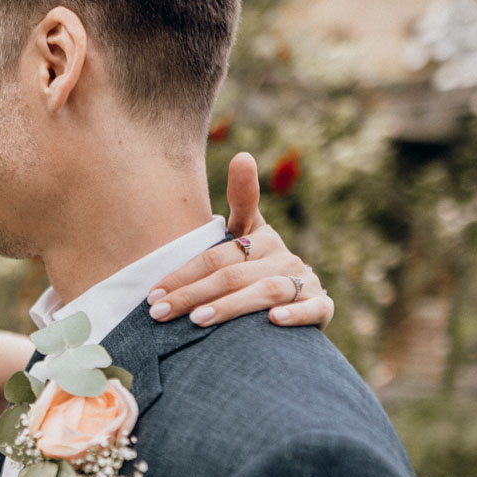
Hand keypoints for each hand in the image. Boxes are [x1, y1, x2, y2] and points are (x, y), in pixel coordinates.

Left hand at [145, 152, 333, 328]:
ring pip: (266, 293)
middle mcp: (285, 259)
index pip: (218, 255)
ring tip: (197, 320)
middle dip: (193, 294)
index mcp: (264, 240)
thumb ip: (241, 201)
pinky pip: (312, 310)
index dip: (184, 273)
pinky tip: (272, 321)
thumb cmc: (261, 267)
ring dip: (231, 306)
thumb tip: (242, 155)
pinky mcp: (323, 307)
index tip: (153, 291)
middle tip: (159, 312)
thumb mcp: (249, 234)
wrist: (303, 301)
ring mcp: (306, 283)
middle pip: (234, 275)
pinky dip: (294, 315)